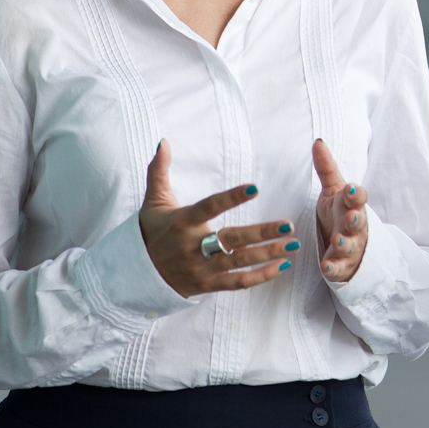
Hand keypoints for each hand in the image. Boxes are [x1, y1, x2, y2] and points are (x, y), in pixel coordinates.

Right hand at [138, 140, 296, 295]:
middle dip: (262, 233)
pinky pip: (236, 283)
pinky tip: (281, 266)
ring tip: (292, 245)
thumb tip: (163, 142)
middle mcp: (193, 246)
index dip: (232, 198)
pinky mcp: (207, 285)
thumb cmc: (151, 231)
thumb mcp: (154, 200)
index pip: (210, 206)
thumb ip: (159, 170)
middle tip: (288, 225)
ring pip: (238, 261)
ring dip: (268, 254)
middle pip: (232, 239)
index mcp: (182, 222)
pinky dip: (260, 277)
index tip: (255, 188)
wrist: (136, 273)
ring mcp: (201, 268)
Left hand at [313, 139, 368, 281]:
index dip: (356, 195)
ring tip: (338, 241)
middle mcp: (355, 227)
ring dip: (345, 244)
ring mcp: (351, 248)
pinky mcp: (342, 266)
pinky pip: (339, 268)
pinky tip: (326, 267)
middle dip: (356, 220)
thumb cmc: (339, 214)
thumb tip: (318, 141)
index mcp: (352, 206)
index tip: (350, 189)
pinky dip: (334, 268)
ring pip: (350, 246)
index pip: (359, 198)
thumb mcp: (333, 192)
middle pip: (359, 223)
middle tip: (351, 218)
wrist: (348, 246)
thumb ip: (326, 170)